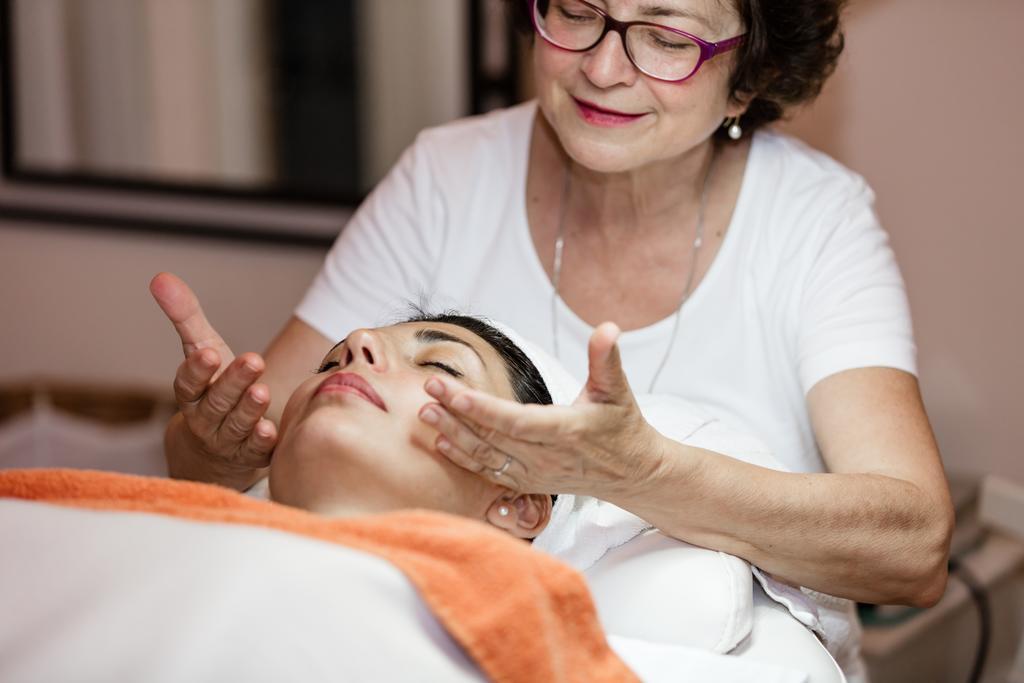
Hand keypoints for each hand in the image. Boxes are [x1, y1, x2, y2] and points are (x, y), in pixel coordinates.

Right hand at [149, 273, 276, 473]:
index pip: (187, 383)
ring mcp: (228, 440)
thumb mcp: (201, 350)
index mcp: (192, 393)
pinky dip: (263, 442)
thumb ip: (186, 317)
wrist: (219, 446)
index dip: (196, 369)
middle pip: (217, 402)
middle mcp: (206, 419)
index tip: (207, 353)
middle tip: (253, 361)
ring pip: (237, 425)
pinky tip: (271, 431)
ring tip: (262, 392)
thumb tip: (160, 277)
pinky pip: (256, 451)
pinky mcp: (252, 456)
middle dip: (233, 382)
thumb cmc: (212, 387)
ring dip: (249, 410)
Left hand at [417, 323, 660, 497]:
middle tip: (428, 388)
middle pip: (491, 436)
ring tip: (425, 412)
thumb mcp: (618, 390)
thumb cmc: (623, 426)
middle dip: (456, 412)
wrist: (632, 473)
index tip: (451, 389)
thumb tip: (608, 327)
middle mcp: (546, 457)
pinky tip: (441, 441)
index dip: (480, 407)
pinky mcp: (528, 482)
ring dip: (453, 434)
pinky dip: (464, 457)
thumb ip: (607, 359)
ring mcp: (535, 473)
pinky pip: (489, 472)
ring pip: (485, 456)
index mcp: (566, 431)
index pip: (515, 421)